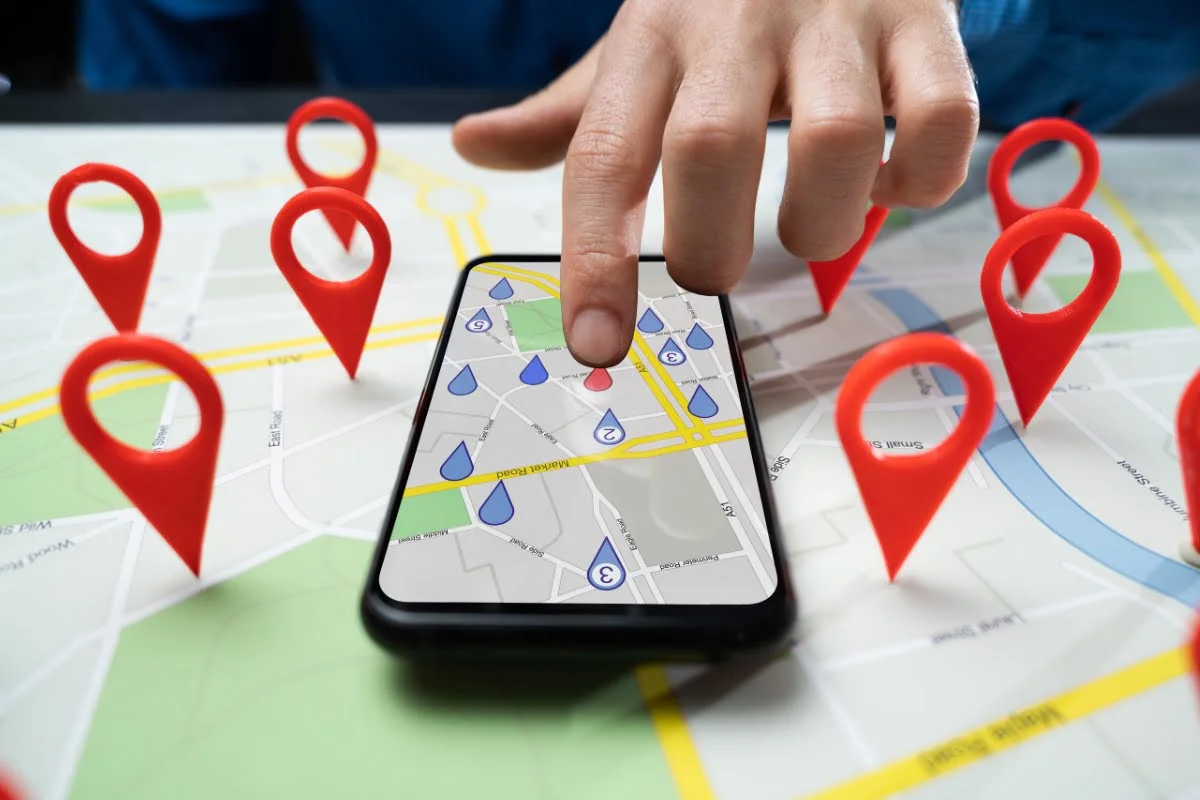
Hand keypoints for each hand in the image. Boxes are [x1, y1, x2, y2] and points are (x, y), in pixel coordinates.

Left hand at [452, 0, 977, 365]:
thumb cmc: (721, 0)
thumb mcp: (638, 45)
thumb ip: (571, 113)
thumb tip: (474, 147)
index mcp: (651, 39)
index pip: (603, 155)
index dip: (594, 260)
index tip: (595, 345)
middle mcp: (736, 21)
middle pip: (712, 149)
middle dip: (712, 246)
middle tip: (713, 267)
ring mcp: (837, 16)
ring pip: (839, 140)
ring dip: (825, 222)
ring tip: (815, 226)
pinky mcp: (925, 19)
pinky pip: (942, 120)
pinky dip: (921, 178)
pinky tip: (892, 179)